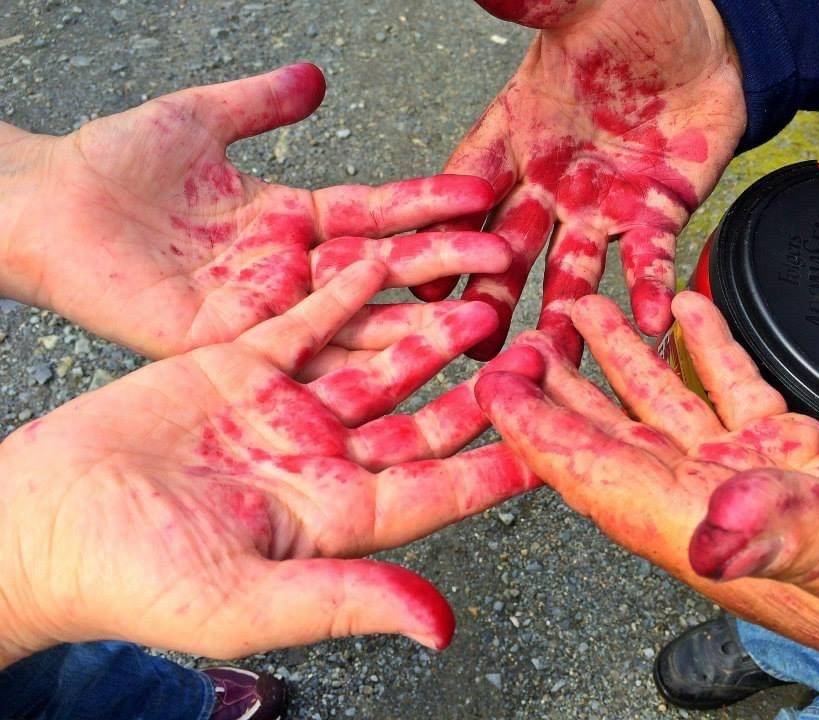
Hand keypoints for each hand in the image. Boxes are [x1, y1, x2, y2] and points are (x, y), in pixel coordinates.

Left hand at [0, 64, 508, 357]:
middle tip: (508, 261)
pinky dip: (357, 348)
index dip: (428, 204)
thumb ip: (261, 102)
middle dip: (446, 264)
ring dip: (420, 317)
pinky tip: (407, 343)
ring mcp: (265, 314)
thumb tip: (317, 78)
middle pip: (383, 272)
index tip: (483, 194)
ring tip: (482, 312)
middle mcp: (289, 274)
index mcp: (289, 223)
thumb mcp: (202, 120)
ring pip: (358, 317)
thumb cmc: (115, 163)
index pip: (377, 213)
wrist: (47, 209)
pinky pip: (306, 347)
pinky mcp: (234, 345)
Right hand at [0, 261, 541, 668]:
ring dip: (424, 331)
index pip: (436, 490)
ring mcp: (285, 408)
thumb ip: (345, 600)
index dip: (494, 466)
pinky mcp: (241, 366)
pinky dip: (343, 293)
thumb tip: (437, 627)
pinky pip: (306, 322)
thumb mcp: (245, 600)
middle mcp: (321, 460)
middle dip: (478, 388)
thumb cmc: (133, 577)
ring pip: (375, 362)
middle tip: (534, 354)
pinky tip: (384, 265)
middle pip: (420, 420)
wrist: (44, 522)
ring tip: (478, 300)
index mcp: (334, 518)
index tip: (548, 440)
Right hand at [414, 0, 745, 359]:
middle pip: (509, 245)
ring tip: (549, 359)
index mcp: (518, 135)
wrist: (712, 42)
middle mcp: (552, 182)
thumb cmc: (636, 21)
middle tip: (474, 338)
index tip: (419, 268)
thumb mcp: (578, 7)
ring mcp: (602, 206)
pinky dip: (647, 288)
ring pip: (573, 271)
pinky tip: (644, 322)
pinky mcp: (655, 215)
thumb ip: (534, 7)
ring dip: (561, 315)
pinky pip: (649, 258)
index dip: (444, 223)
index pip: (469, 182)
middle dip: (491, 291)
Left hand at [476, 292, 818, 680]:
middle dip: (558, 390)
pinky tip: (687, 308)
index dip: (539, 433)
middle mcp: (709, 502)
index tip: (495, 387)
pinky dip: (707, 348)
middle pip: (610, 438)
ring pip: (663, 405)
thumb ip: (788, 541)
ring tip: (585, 310)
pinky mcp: (789, 450)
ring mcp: (747, 474)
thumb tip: (711, 534)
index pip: (596, 476)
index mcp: (706, 532)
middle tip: (518, 340)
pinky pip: (730, 388)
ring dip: (620, 359)